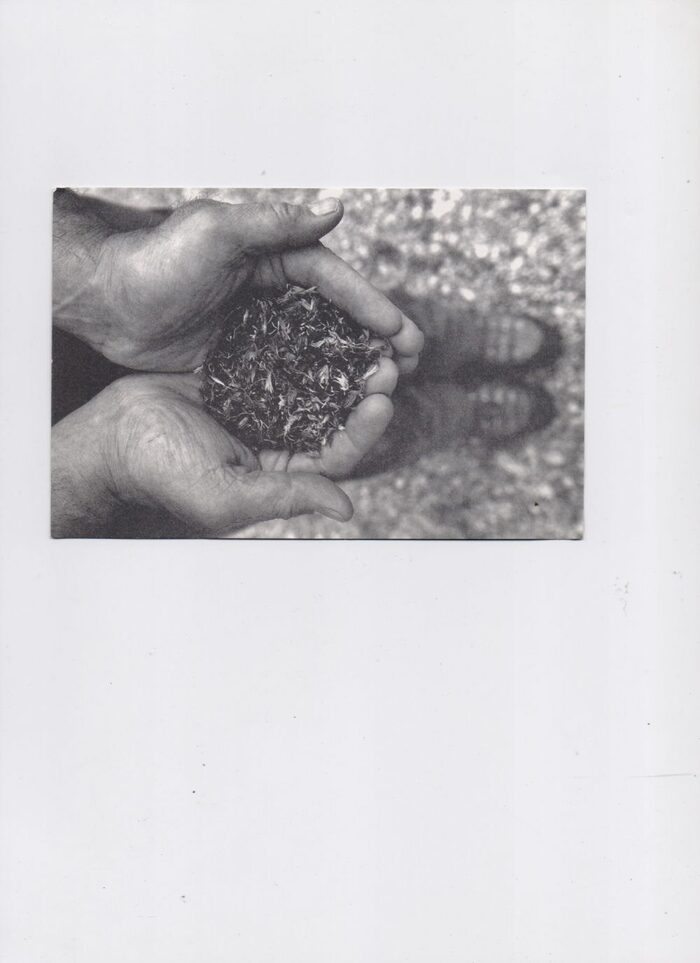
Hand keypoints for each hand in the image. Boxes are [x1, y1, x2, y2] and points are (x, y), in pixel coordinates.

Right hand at [51, 368, 396, 536]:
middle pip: (336, 413)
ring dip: (343, 361)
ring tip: (368, 335)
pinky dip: (306, 339)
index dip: (365, 429)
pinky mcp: (246, 371)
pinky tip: (325, 318)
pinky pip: (284, 352)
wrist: (114, 437)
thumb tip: (345, 507)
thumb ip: (286, 497)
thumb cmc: (166, 474)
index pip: (338, 453)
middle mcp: (281, 439)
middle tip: (388, 360)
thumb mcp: (227, 494)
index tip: (383, 399)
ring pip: (316, 380)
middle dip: (364, 388)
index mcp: (284, 473)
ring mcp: (265, 403)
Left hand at [53, 191, 423, 373]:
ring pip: (318, 352)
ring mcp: (259, 328)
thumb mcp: (214, 233)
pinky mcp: (242, 359)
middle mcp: (274, 292)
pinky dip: (314, 391)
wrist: (105, 300)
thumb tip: (337, 210)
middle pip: (336, 319)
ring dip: (352, 371)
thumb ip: (274, 223)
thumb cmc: (157, 259)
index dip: (371, 307)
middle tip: (410, 365)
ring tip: (386, 391)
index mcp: (275, 257)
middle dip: (375, 342)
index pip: (335, 282)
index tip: (404, 333)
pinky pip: (287, 377)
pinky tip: (337, 411)